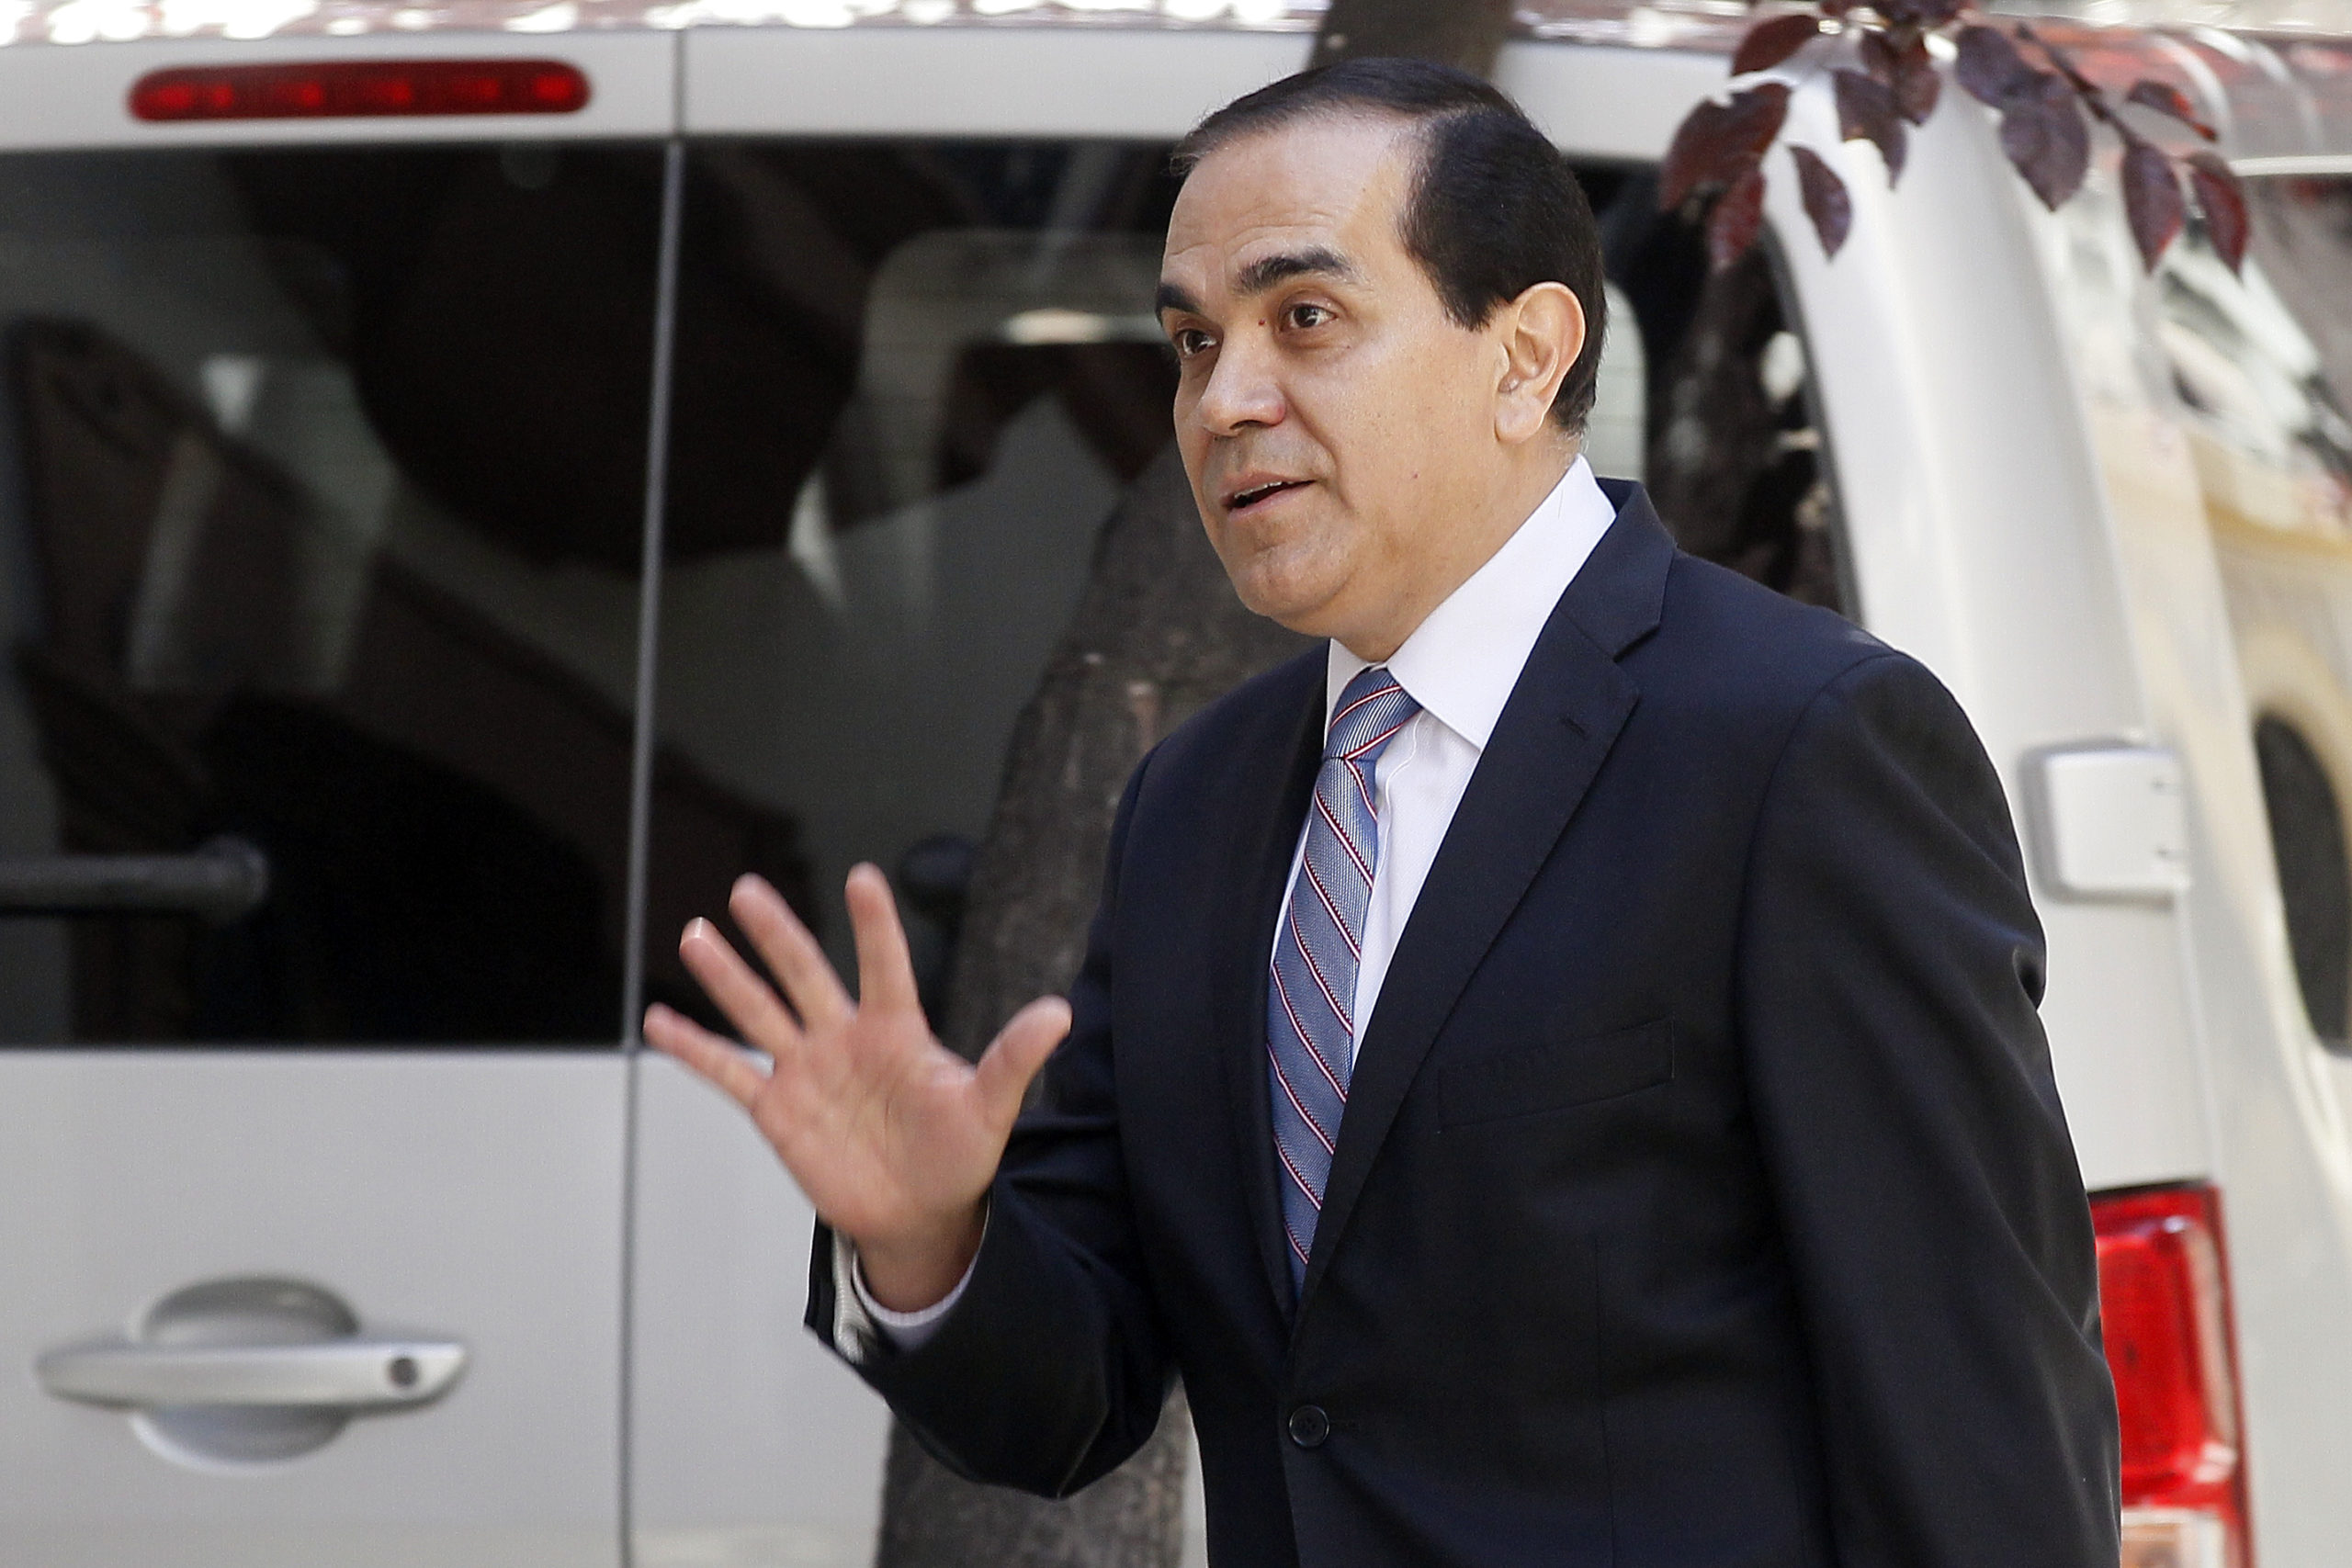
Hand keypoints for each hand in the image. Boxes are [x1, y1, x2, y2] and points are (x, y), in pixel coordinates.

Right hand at [643, 866, 1071, 1312]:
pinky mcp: (777, 1110)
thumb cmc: (959, 1155)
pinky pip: (728, 1071)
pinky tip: (658, 1020)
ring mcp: (806, 1070)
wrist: (921, 1214)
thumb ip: (1014, 1059)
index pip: (884, 966)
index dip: (875, 925)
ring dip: (727, 975)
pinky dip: (694, 1048)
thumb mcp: (991, 1108)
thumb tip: (1060, 1014)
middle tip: (748, 889)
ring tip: (696, 932)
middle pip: (805, 974)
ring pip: (759, 1011)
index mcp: (897, 1030)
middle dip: (777, 933)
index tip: (863, 877)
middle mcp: (845, 1038)